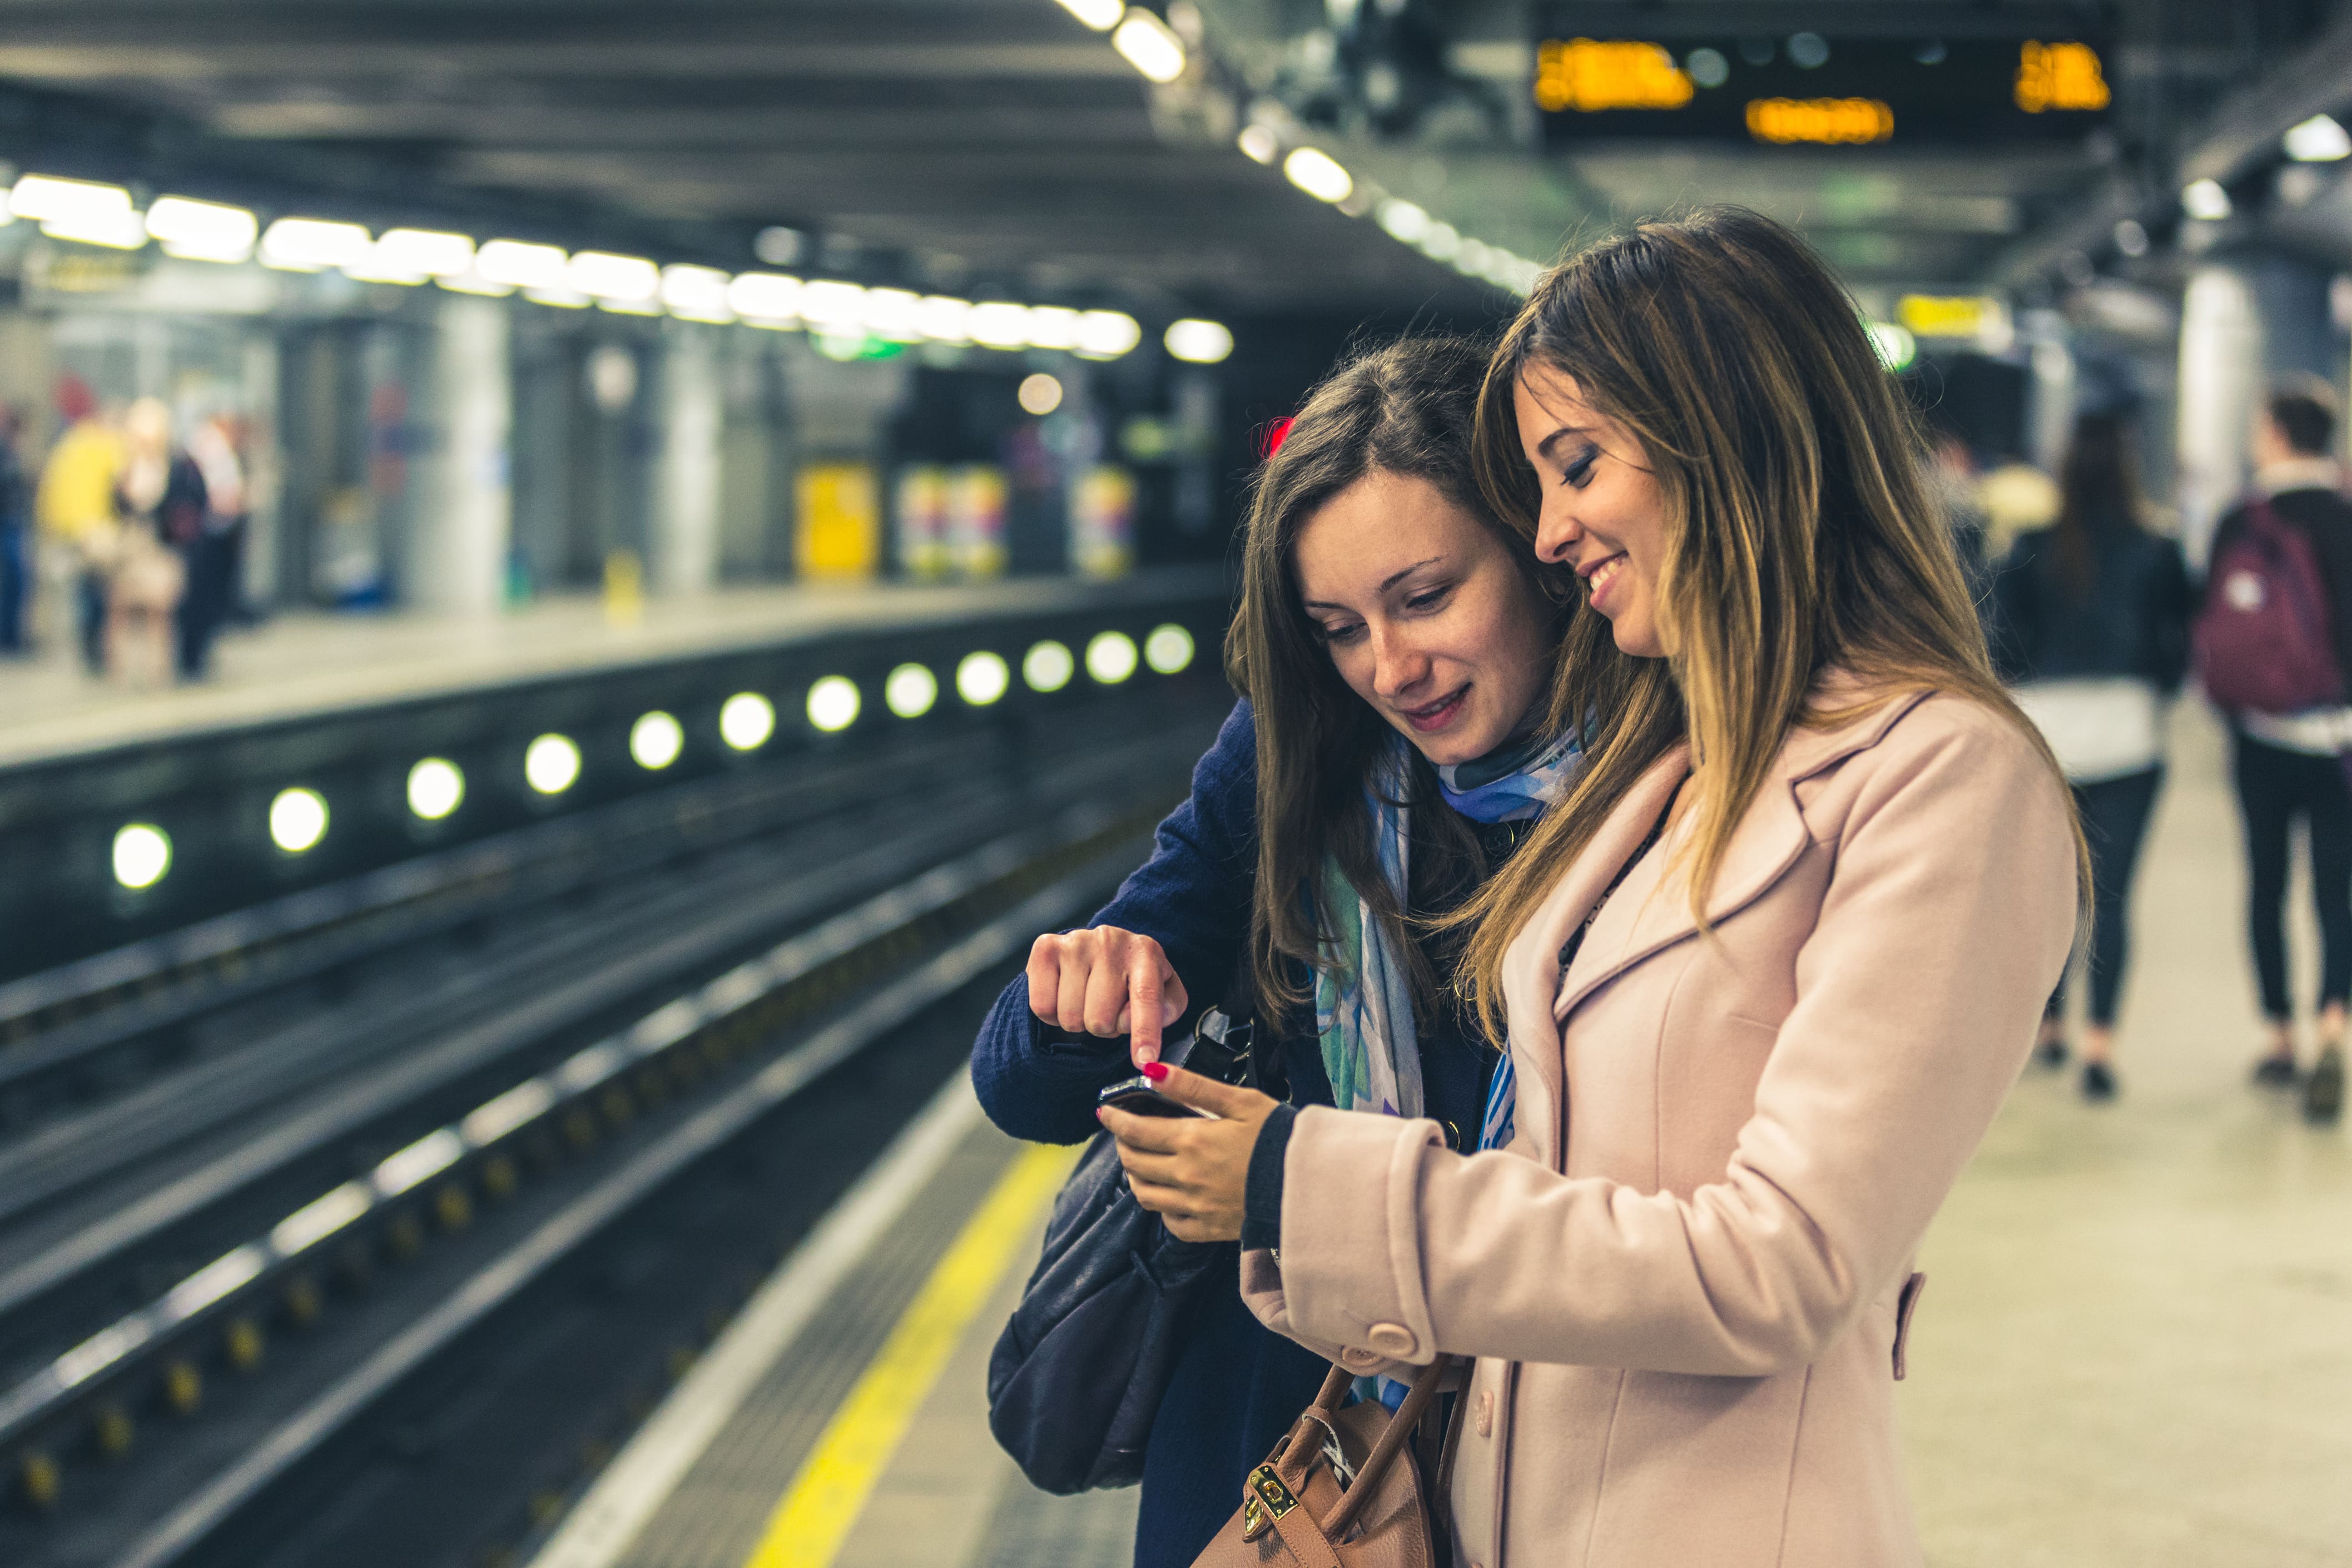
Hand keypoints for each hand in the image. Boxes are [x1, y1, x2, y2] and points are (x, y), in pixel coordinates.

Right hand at [1026, 925, 1187, 1067]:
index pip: (1146, 997)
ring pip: (1070, 1017)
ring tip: (1087, 1001)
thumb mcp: (1164, 992)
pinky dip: (1052, 1014)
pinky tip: (1064, 995)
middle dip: (1104, 1028)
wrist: (1100, 949)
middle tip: (1107, 1011)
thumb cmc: (1133, 979)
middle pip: (1100, 1020)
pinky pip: (1042, 1007)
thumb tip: (1132, 1021)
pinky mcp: (1045, 947)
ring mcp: (1075, 942)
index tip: (1145, 1061)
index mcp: (1146, 952)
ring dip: (1079, 1021)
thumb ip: (1166, 1010)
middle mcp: (1110, 941)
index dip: (1145, 1033)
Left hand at [1097, 1062, 1277, 1242]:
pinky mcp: (1209, 1228)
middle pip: (1135, 1163)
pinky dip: (1162, 1207)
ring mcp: (1195, 1206)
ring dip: (1136, 1176)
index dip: (1115, 1120)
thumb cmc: (1278, 1136)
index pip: (1135, 1131)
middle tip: (1126, 1134)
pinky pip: (1171, 1222)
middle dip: (1124, 1145)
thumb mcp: (1239, 1101)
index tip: (1105, 1112)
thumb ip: (1192, 1087)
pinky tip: (1170, 1193)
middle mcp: (1186, 1177)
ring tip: (1142, 1162)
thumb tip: (1152, 1071)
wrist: (1310, 1183)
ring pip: (1145, 1195)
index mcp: (1192, 1141)